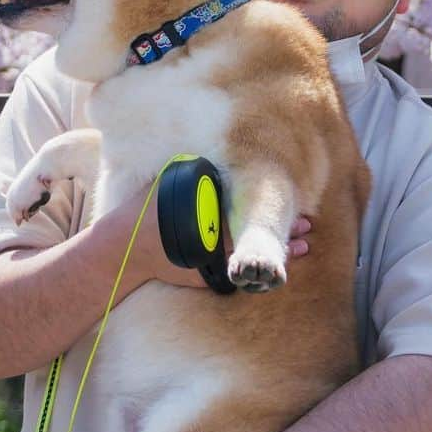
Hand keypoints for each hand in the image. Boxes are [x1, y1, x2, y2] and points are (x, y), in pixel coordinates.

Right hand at [117, 181, 310, 289]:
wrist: (125, 247)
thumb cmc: (145, 209)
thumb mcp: (170, 181)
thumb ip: (195, 173)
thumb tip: (216, 154)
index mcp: (205, 209)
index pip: (247, 209)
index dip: (272, 209)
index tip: (295, 205)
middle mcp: (210, 236)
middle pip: (255, 232)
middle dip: (282, 229)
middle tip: (307, 224)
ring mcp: (209, 260)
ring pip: (250, 254)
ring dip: (277, 249)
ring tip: (304, 245)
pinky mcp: (204, 277)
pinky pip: (236, 273)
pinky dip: (256, 266)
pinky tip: (278, 267)